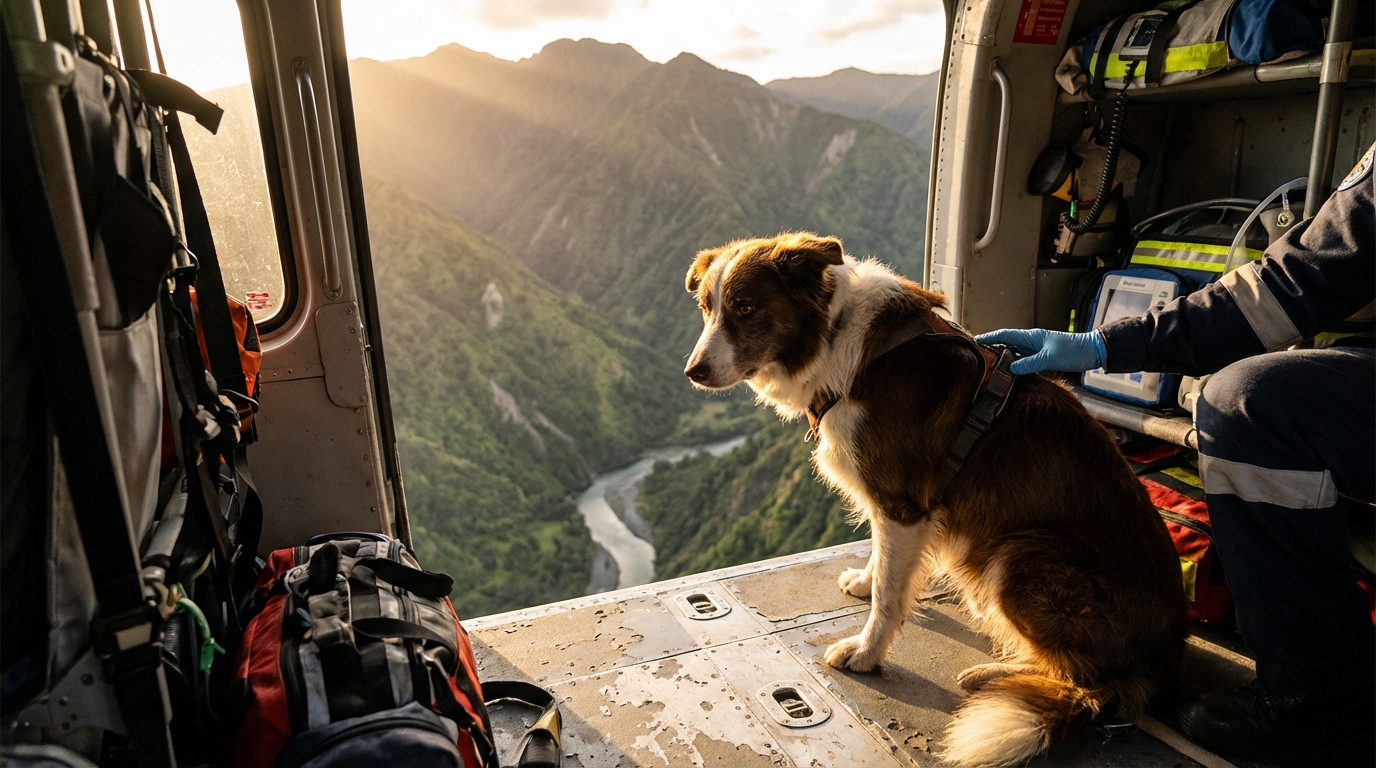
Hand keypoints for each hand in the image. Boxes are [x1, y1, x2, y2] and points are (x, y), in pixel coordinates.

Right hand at [975, 329, 1106, 374]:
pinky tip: (1009, 373)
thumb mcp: (1049, 358)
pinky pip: (1023, 361)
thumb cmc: (1073, 351)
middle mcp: (1031, 342)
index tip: (974, 341)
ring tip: (988, 367)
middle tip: (976, 357)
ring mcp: (1036, 350)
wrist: (1093, 352)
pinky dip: (1014, 366)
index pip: (1004, 335)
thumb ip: (1029, 364)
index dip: (988, 338)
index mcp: (1031, 337)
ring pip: (1014, 354)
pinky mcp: (1042, 358)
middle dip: (991, 349)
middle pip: (1006, 344)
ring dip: (1002, 359)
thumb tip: (1009, 369)